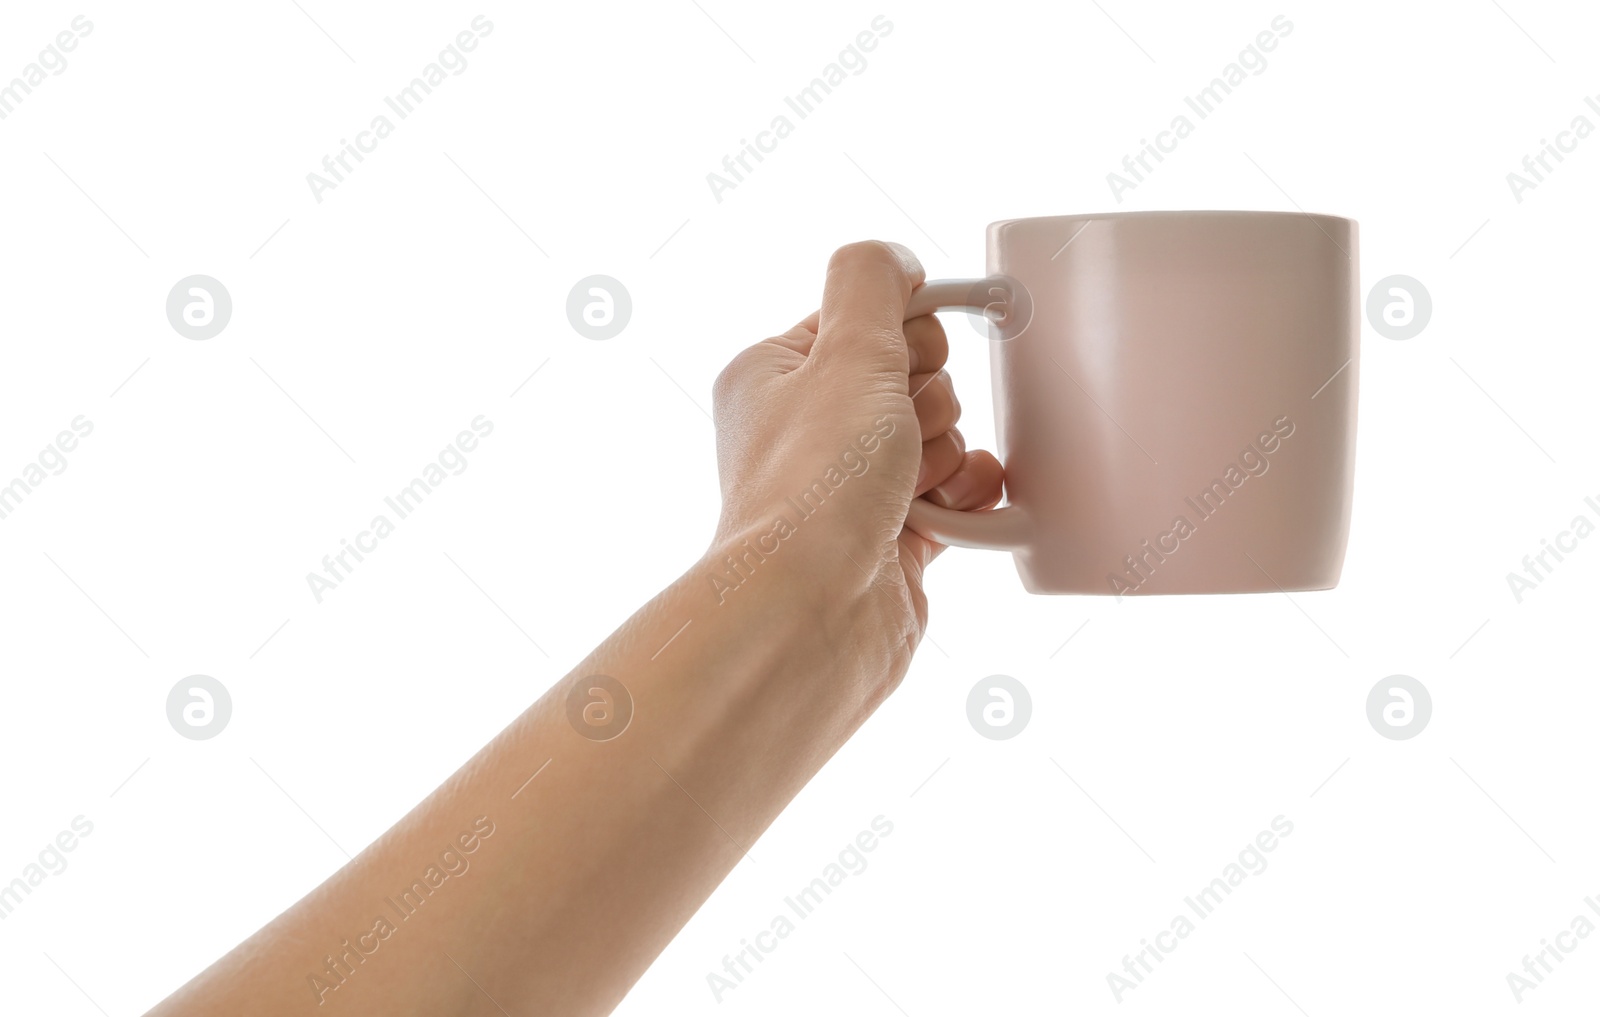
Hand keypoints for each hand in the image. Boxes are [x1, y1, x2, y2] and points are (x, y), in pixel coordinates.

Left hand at [709, 240, 1003, 662]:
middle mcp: (806, 428)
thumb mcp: (846, 351)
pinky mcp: (892, 536)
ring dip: (945, 453)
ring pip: (940, 431)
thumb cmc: (815, 489)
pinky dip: (969, 497)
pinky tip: (956, 509)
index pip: (864, 316)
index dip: (900, 334)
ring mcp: (849, 486)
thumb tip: (893, 261)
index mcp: (774, 374)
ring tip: (909, 488)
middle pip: (912, 372)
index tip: (900, 362)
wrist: (813, 617)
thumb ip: (872, 281)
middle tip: (897, 438)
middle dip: (926, 401)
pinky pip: (957, 490)